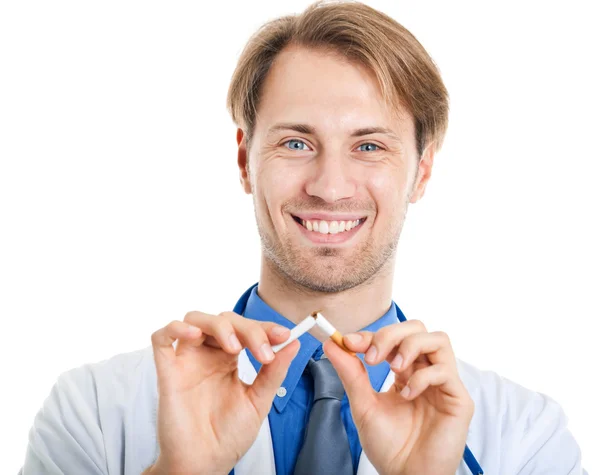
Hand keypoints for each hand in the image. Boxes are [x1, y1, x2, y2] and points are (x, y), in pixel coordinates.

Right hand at [147, 311, 298, 474]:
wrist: (205, 464)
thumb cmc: (228, 436)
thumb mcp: (258, 401)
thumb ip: (274, 372)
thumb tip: (293, 343)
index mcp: (229, 359)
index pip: (246, 329)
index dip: (264, 328)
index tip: (284, 335)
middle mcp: (207, 355)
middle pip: (224, 320)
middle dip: (248, 329)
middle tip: (263, 352)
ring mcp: (187, 360)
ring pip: (195, 319)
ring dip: (218, 325)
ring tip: (235, 347)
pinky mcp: (167, 371)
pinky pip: (161, 337)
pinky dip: (175, 328)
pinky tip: (193, 335)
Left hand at [323, 320, 473, 474]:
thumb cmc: (388, 446)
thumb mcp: (363, 405)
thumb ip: (351, 373)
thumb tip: (331, 344)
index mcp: (405, 371)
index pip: (393, 338)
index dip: (371, 334)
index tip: (348, 342)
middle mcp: (425, 372)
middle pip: (417, 328)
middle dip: (391, 334)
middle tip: (372, 356)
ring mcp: (443, 384)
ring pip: (438, 339)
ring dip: (410, 346)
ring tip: (393, 368)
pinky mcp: (459, 399)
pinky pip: (445, 371)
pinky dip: (422, 376)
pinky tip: (407, 394)